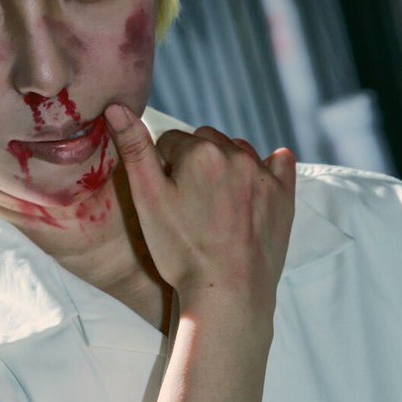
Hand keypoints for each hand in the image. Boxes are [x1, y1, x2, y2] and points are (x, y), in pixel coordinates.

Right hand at [104, 104, 295, 312]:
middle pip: (204, 142)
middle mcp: (237, 154)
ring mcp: (264, 175)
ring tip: (214, 204)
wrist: (228, 294)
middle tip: (187, 203)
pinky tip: (257, 181)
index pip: (170, 142)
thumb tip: (118, 106)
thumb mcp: (148, 200)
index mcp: (201, 151)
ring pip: (236, 152)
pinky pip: (279, 164)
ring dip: (224, 166)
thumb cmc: (182, 250)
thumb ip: (134, 149)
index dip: (162, 168)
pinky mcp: (284, 196)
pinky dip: (268, 167)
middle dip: (193, 162)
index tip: (165, 198)